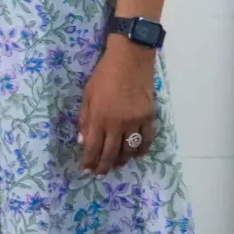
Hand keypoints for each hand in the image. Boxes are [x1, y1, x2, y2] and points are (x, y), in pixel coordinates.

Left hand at [78, 41, 158, 175]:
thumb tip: (84, 141)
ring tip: (115, 165)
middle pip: (111, 153)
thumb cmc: (104, 75)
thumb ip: (85, 119)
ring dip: (122, 161)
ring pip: (130, 150)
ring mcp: (136, 122)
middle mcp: (118, 124)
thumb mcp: (87, 95)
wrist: (130, 60)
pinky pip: (146, 141)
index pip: (94, 147)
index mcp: (100, 117)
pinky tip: (135, 155)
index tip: (86, 170)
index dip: (89, 161)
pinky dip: (140, 151)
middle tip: (100, 174)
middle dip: (104, 166)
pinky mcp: (149, 118)